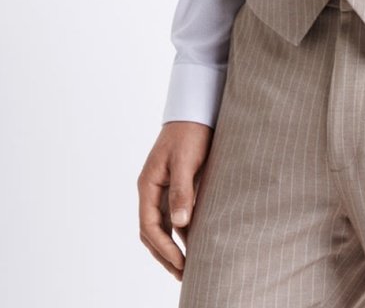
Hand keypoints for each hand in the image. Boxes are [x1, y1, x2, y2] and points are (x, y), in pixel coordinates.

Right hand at [137, 121, 213, 279]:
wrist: (196, 110)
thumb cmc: (190, 133)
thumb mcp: (185, 161)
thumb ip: (181, 191)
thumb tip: (180, 224)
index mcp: (148, 185)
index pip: (150, 227)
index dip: (163, 248)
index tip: (180, 263)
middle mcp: (152, 191)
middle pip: (152, 232)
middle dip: (165, 255)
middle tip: (183, 274)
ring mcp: (162, 189)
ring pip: (162, 226)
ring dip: (172, 246)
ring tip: (188, 266)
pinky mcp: (176, 186)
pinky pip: (174, 216)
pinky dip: (181, 232)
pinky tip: (195, 241)